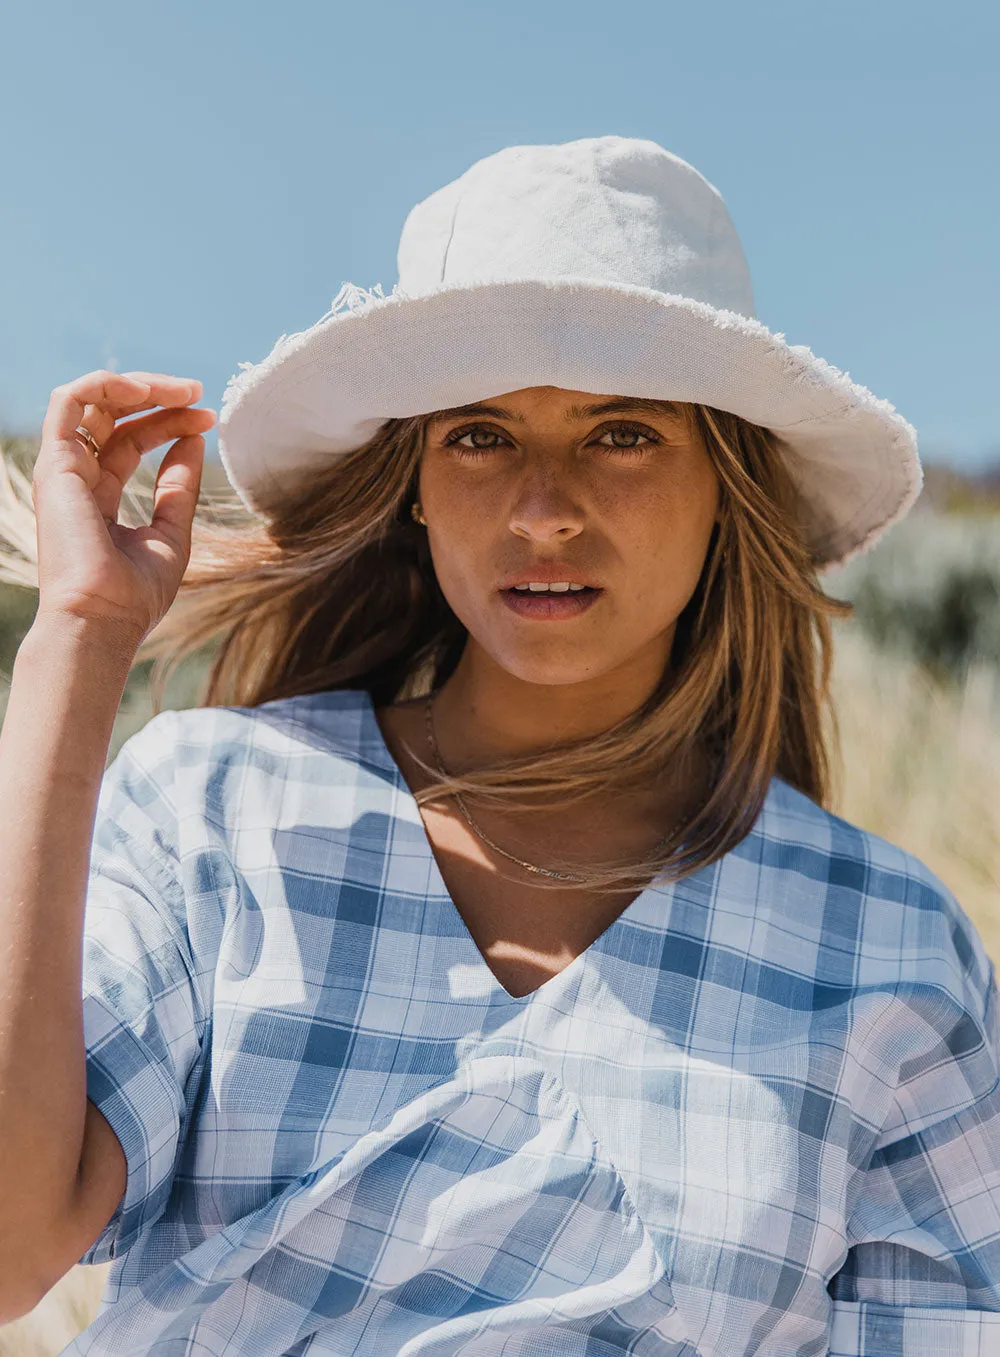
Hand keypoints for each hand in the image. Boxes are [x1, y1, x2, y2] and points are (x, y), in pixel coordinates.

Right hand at [31, 369, 216, 646]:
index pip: (130, 441)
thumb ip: (178, 486)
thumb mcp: (170, 532)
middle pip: (113, 417)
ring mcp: (62, 470)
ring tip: (179, 390)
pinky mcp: (55, 463)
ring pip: (90, 401)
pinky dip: (105, 384)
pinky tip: (144, 390)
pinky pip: (67, 400)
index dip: (169, 424)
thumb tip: (194, 439)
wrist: (102, 621)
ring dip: (136, 386)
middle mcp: (75, 479)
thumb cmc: (134, 595)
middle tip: (198, 394)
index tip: (208, 420)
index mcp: (98, 497)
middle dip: (157, 398)